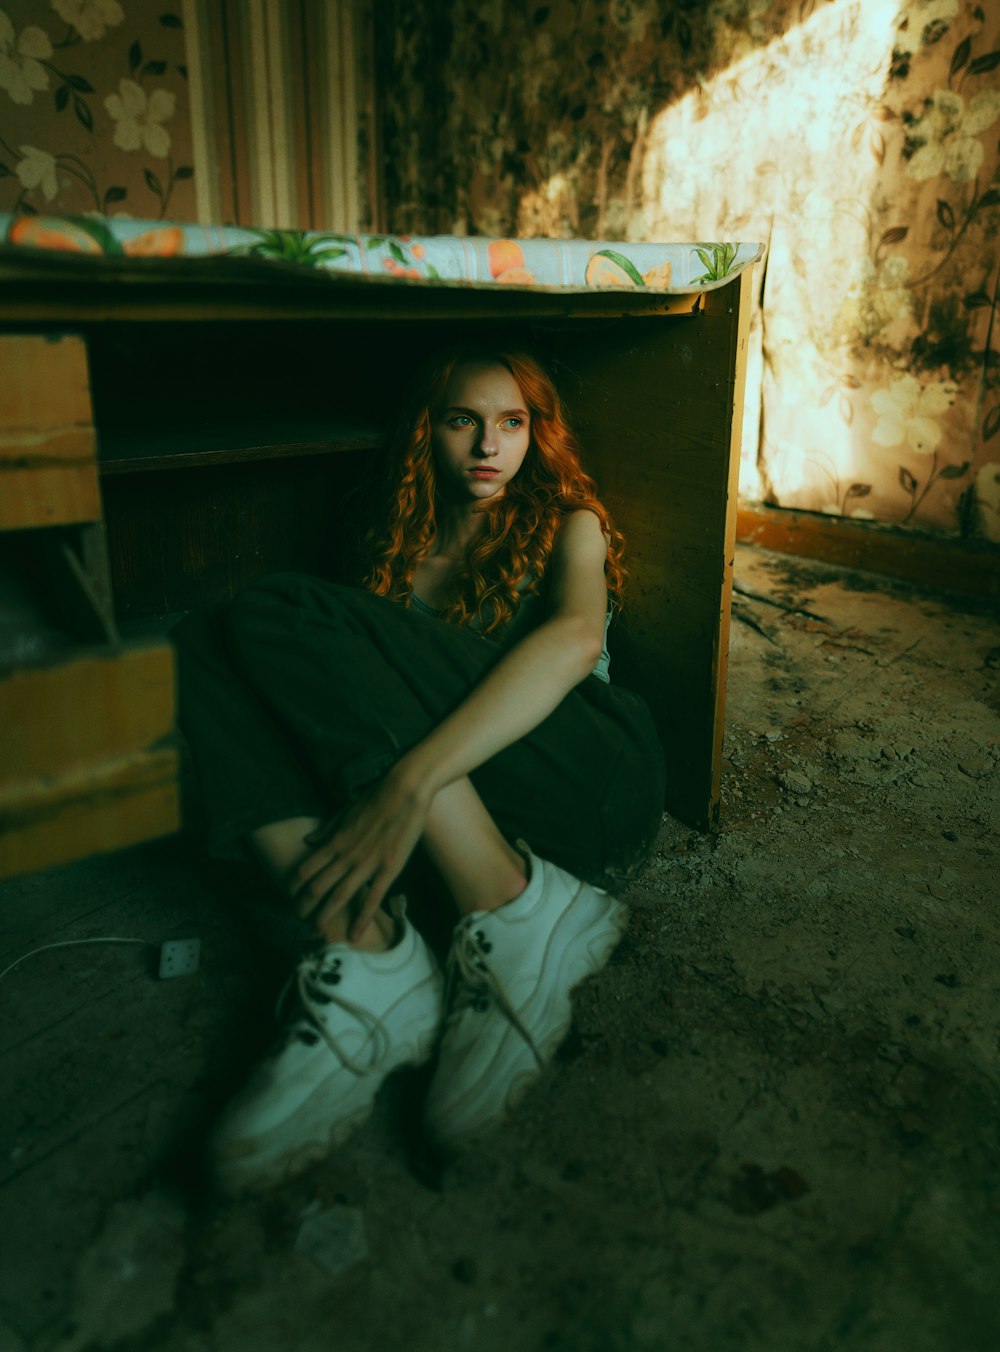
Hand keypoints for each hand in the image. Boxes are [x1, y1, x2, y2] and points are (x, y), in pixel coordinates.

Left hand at [291, 763, 431, 941]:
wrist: (405, 790)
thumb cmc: (376, 797)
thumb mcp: (346, 811)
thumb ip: (327, 829)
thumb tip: (307, 841)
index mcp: (335, 840)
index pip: (306, 868)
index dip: (294, 885)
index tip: (289, 896)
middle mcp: (346, 854)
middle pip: (317, 886)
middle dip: (304, 905)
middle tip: (298, 919)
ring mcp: (367, 863)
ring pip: (340, 896)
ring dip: (325, 915)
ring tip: (317, 930)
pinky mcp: (388, 869)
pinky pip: (372, 898)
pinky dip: (361, 918)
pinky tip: (355, 934)